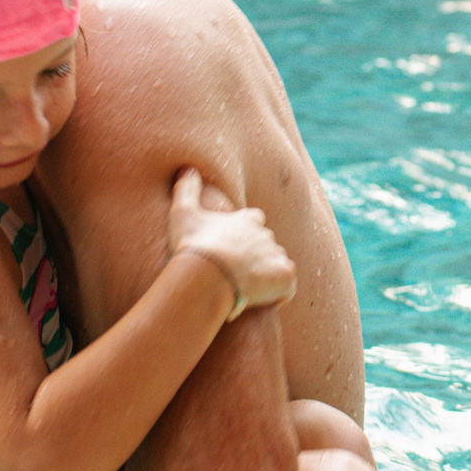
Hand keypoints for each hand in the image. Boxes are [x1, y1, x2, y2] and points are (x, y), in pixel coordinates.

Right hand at [165, 167, 295, 321]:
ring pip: (277, 264)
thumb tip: (187, 168)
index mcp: (247, 220)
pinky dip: (278, 294)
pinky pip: (287, 287)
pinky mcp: (285, 276)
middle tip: (237, 273)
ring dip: (266, 275)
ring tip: (247, 289)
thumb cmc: (193, 246)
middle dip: (256, 256)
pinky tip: (261, 302)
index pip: (253, 220)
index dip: (244, 233)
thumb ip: (186, 189)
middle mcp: (266, 234)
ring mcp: (277, 255)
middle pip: (266, 245)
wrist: (208, 274)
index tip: (231, 246)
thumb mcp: (183, 213)